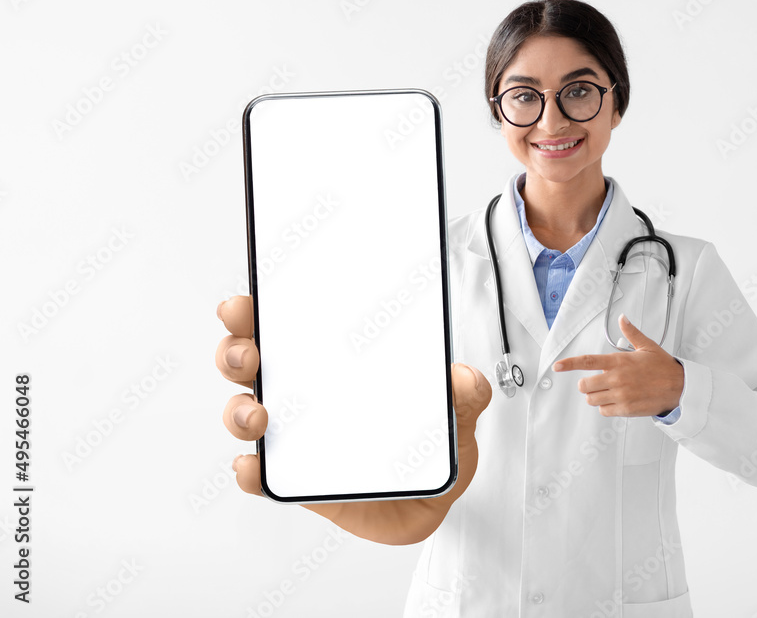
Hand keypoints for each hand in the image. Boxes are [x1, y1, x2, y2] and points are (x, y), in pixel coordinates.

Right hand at [215, 295, 491, 545]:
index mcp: (333, 362)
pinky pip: (258, 475)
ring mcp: (291, 435)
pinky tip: (255, 468)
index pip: (285, 325)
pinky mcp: (292, 479)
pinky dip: (249, 471)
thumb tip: (463, 376)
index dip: (255, 310)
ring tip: (258, 416)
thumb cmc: (427, 448)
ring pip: (243, 413)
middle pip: (248, 361)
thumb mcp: (458, 414)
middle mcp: (302, 393)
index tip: (248, 304)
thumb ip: (468, 394)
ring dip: (238, 410)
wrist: (426, 504)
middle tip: (251, 352)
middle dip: (236, 349)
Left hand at [552, 313, 683, 417]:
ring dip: (596, 396)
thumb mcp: (647, 346)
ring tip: (608, 392)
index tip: (557, 366)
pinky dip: (606, 408)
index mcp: (618, 362)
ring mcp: (620, 395)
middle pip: (584, 385)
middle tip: (596, 383)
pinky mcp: (625, 409)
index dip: (569, 364)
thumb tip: (623, 318)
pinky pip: (604, 411)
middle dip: (586, 385)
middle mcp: (616, 378)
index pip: (587, 362)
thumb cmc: (664, 367)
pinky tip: (617, 401)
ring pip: (592, 400)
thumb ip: (631, 333)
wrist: (679, 388)